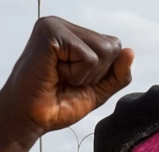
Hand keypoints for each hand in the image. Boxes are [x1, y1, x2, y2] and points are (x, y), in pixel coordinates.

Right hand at [0, 17, 133, 136]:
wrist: (28, 119)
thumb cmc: (56, 105)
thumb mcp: (97, 91)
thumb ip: (117, 74)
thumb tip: (130, 52)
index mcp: (73, 34)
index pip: (114, 47)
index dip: (102, 73)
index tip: (75, 81)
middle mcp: (63, 25)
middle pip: (112, 46)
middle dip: (96, 74)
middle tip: (66, 81)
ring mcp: (55, 25)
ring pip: (103, 50)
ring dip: (85, 75)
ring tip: (60, 77)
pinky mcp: (50, 33)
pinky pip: (88, 57)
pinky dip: (76, 75)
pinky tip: (55, 74)